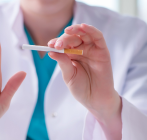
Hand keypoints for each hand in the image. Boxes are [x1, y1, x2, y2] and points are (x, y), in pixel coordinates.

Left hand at [48, 24, 121, 139]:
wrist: (95, 100)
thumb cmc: (81, 88)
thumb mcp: (69, 75)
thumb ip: (63, 62)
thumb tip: (51, 52)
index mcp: (71, 55)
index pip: (63, 44)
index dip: (56, 43)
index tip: (48, 45)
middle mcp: (81, 50)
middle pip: (72, 38)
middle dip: (63, 39)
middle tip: (56, 44)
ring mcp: (92, 50)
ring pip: (84, 34)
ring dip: (76, 30)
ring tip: (67, 30)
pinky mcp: (102, 51)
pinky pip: (97, 37)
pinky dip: (91, 30)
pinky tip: (83, 27)